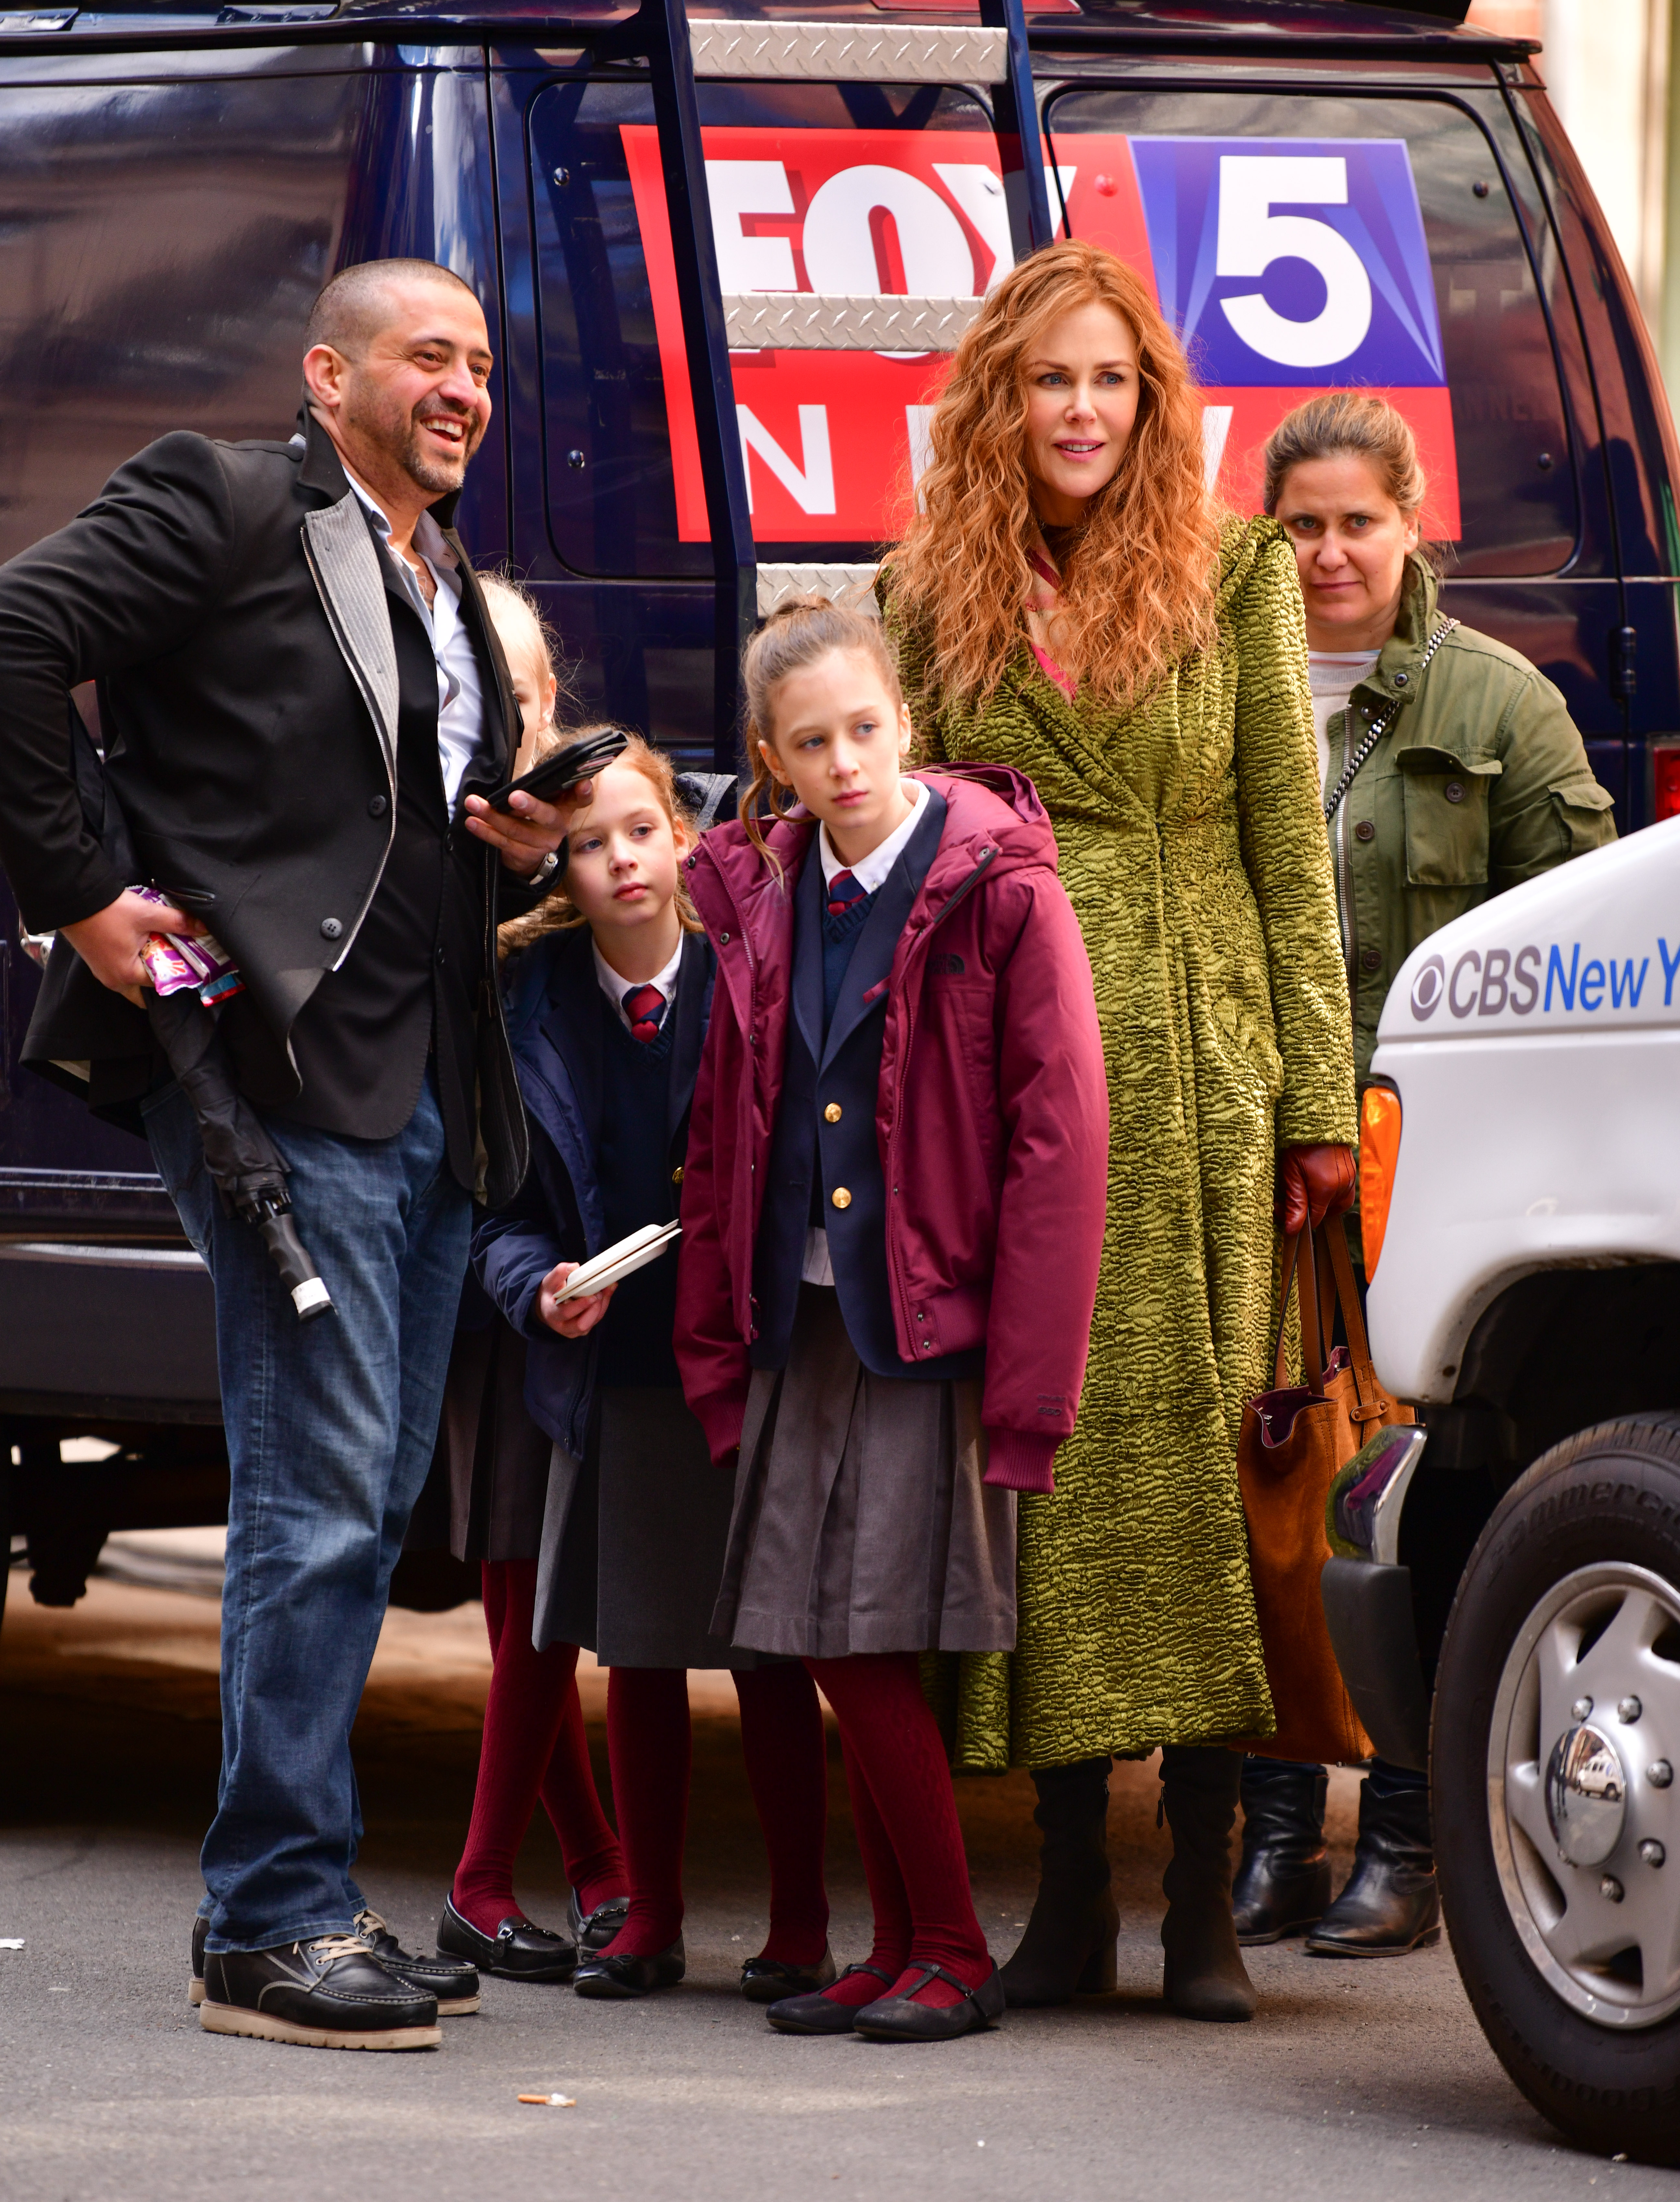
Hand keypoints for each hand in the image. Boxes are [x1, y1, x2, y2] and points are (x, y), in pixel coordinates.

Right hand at [60, 889, 201, 1006]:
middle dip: (162, 972)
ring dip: (148, 964)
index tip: (188, 957)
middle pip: (147, 985)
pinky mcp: (97, 961)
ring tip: (160, 946)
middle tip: (175, 954)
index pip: (162, 981)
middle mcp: (113, 980)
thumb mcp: (147, 914)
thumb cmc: (107, 910)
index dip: (178, 969)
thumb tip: (202, 928)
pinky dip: (134, 959)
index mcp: (127, 976)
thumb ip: (177, 922)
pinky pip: (122, 967)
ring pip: (134, 978)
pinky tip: (142, 942)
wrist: (74, 898)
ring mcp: (103, 972)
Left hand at [463, 779, 595, 879]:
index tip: (582, 783)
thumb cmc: (536, 814)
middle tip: (513, 796)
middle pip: (546, 816)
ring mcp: (542, 845)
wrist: (532, 851)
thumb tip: (527, 768)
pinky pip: (503, 844)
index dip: (582, 793)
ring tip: (473, 804)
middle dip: (529, 806)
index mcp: (565, 808)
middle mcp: (558, 827)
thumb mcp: (544, 799)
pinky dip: (485, 832)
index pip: (580, 800)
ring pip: (516, 830)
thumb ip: (542, 786)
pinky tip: (473, 822)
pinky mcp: (525, 856)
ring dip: (492, 816)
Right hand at [536, 1259, 615, 1337]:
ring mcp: (574, 1330)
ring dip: (602, 1305)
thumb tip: (574, 1266)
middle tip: (599, 1292)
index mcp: (552, 1314)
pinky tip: (606, 1292)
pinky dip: (603, 1306)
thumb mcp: (550, 1281)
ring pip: (593, 1322)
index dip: (580, 1305)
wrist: (548, 1306)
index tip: (592, 1295)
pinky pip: (597, 1319)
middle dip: (594, 1309)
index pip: (566, 1313)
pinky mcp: (584, 1329)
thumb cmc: (550, 1293)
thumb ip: (559, 1272)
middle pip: (582, 1325)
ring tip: (605, 1289)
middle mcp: (563, 1326)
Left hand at [1275, 1142, 1356, 1235]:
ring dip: (1322, 1202)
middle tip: (1292, 1197)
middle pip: (1327, 1212)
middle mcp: (1343, 1185)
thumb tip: (1293, 1229)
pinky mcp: (1352, 1171)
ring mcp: (1350, 1178)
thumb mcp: (1291, 1172)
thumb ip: (1294, 1202)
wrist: (1317, 1117)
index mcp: (1327, 1188)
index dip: (1298, 1219)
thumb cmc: (1300, 1142)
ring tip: (1305, 1189)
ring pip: (1337, 1203)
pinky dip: (1331, 1192)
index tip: (1282, 1211)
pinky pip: (1344, 1191)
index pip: (1316, 1218)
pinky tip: (1317, 1182)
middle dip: (1310, 1209)